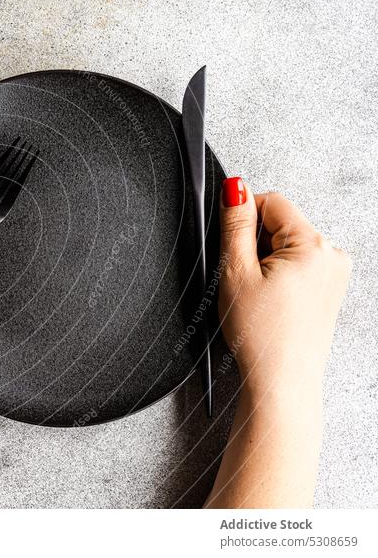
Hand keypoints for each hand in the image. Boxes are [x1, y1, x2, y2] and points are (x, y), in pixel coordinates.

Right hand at [216, 180, 350, 405]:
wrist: (282, 380)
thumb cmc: (260, 335)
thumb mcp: (236, 272)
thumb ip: (235, 224)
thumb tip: (235, 188)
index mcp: (312, 245)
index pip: (272, 202)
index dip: (243, 220)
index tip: (234, 249)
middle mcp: (332, 254)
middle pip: (282, 223)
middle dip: (256, 243)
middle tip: (246, 280)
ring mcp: (335, 272)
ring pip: (289, 244)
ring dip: (268, 260)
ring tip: (259, 294)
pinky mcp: (331, 288)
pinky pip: (300, 264)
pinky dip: (280, 275)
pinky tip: (271, 300)